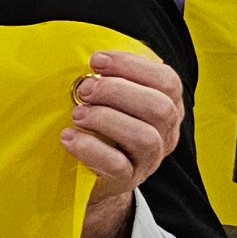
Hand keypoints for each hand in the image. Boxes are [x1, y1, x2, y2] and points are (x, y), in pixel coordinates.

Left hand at [65, 49, 186, 237]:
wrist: (97, 177)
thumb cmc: (103, 128)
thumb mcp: (112, 100)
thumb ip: (112, 78)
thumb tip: (91, 57)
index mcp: (167, 106)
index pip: (167, 81)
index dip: (133, 66)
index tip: (96, 60)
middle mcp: (165, 133)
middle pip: (159, 108)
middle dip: (118, 91)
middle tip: (84, 90)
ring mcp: (148, 160)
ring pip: (145, 137)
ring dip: (106, 119)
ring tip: (77, 114)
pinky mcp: (127, 180)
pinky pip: (117, 165)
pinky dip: (90, 148)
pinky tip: (69, 137)